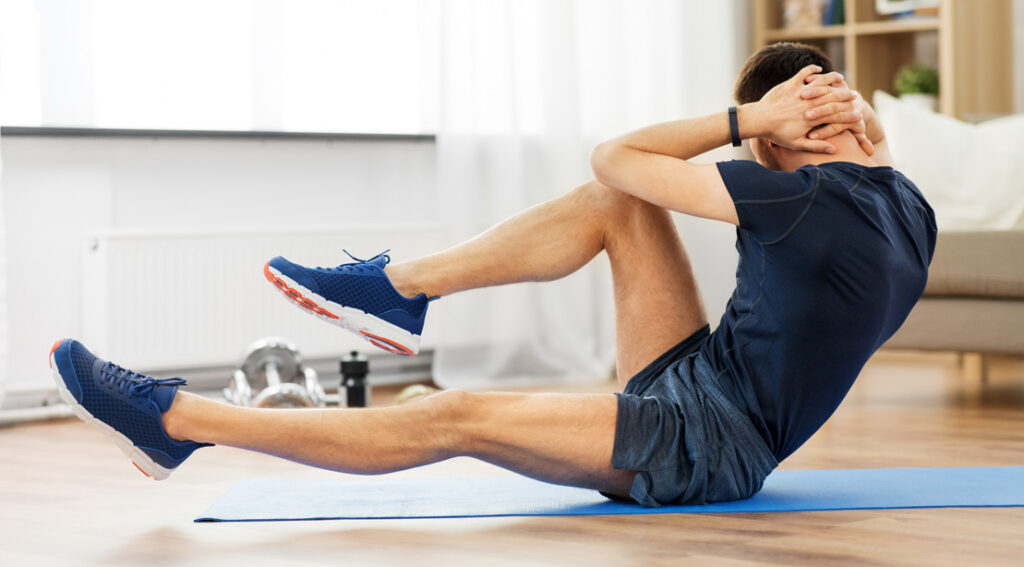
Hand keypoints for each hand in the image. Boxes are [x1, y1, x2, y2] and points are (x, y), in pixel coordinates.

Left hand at [742, 65, 870, 154]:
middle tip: (854, 95)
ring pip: (821, 83)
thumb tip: (833, 149)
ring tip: (841, 80)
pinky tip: (819, 69)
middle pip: (832, 97)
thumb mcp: (796, 144)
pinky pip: (804, 73)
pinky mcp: (790, 84)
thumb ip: (816, 145)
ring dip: (832, 81)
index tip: (858, 114)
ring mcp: (799, 92)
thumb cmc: (776, 134)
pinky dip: (812, 70)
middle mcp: (808, 103)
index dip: (848, 114)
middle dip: (845, 96)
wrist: (758, 120)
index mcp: (811, 118)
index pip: (835, 114)